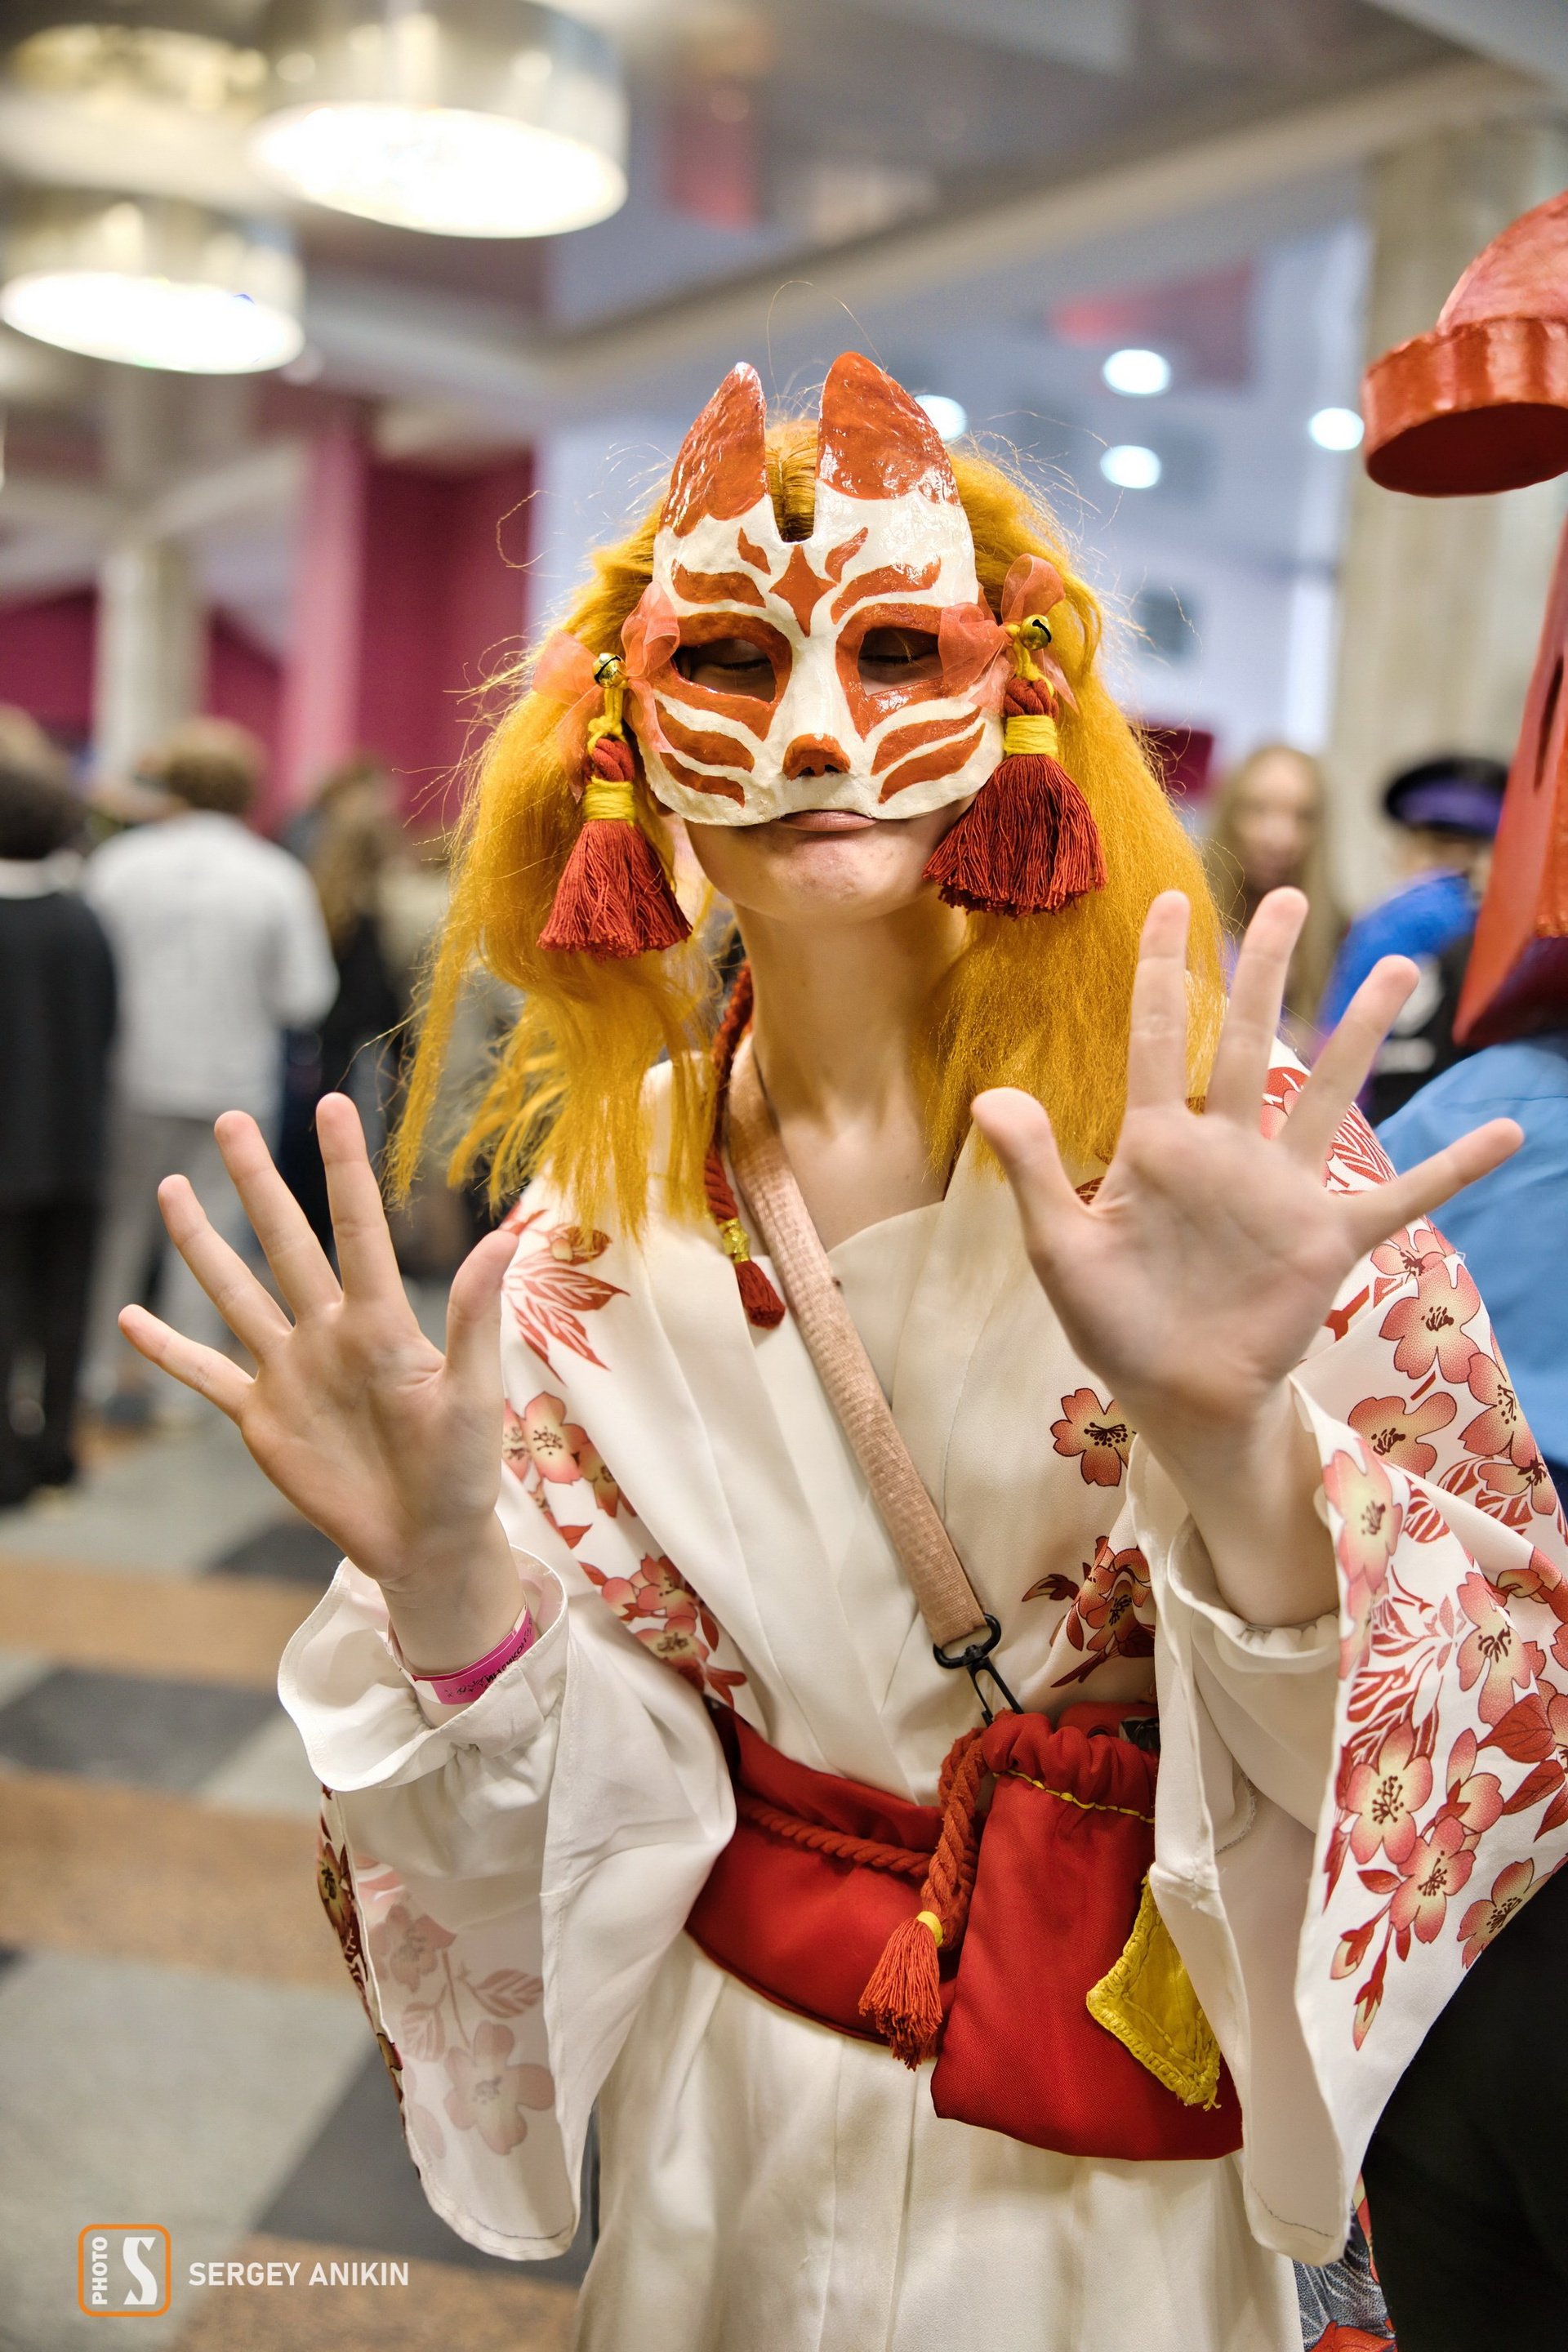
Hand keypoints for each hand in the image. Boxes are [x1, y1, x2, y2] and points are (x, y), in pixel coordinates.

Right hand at [119, 1095, 521, 1671]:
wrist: (427, 1539)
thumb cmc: (465, 1467)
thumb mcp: (474, 1390)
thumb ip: (478, 1314)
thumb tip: (507, 1234)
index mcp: (381, 1322)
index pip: (357, 1228)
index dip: (342, 1168)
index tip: (331, 1103)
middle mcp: (329, 1333)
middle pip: (284, 1242)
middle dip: (256, 1182)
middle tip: (229, 1120)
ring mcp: (290, 1372)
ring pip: (236, 1293)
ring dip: (201, 1245)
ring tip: (171, 1188)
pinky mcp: (262, 1418)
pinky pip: (206, 1376)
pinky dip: (168, 1352)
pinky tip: (131, 1320)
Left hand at [973, 889, 1519, 1624]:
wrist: (1174, 1398)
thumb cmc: (1114, 1326)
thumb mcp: (1061, 1248)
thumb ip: (1034, 1169)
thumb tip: (991, 1093)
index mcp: (1157, 1145)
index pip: (1160, 1037)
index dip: (1165, 969)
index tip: (1173, 900)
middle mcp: (1226, 1150)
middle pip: (1251, 1038)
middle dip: (1269, 968)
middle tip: (1289, 897)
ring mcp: (1282, 1190)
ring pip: (1325, 1091)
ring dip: (1361, 1030)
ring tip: (1399, 966)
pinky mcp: (1327, 1237)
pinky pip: (1401, 1195)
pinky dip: (1452, 1167)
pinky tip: (1504, 1132)